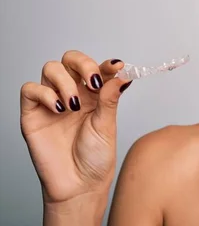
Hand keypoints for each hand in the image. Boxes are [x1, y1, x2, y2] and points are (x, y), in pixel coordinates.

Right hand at [20, 51, 132, 204]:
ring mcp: (52, 102)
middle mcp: (73, 94)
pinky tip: (59, 108)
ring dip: (64, 80)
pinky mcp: (33, 114)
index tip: (117, 66)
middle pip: (70, 60)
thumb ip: (110, 99)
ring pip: (51, 69)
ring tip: (74, 105)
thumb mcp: (107, 126)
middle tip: (93, 82)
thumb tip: (121, 75)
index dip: (106, 64)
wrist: (79, 186)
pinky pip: (30, 89)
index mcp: (94, 95)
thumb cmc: (95, 158)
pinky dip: (44, 93)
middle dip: (83, 64)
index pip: (97, 68)